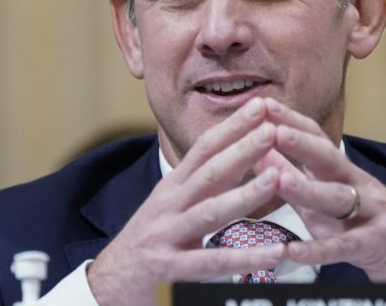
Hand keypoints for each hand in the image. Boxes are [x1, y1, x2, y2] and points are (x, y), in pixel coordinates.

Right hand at [87, 97, 286, 304]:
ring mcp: (167, 234)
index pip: (205, 148)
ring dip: (245, 194)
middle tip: (272, 129)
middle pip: (210, 172)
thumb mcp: (173, 203)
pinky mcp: (168, 267)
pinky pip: (211, 262)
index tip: (261, 105)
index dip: (232, 126)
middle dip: (242, 149)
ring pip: (210, 211)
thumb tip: (242, 156)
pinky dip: (245, 257)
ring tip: (277, 179)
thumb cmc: (150, 238)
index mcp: (174, 186)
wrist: (109, 280)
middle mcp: (169, 204)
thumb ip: (204, 183)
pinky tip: (274, 252)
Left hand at [264, 98, 385, 281]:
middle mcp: (357, 185)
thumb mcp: (331, 199)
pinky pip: (343, 247)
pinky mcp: (374, 246)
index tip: (262, 105)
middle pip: (329, 158)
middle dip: (299, 142)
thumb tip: (258, 154)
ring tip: (279, 180)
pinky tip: (293, 251)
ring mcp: (369, 214)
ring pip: (337, 198)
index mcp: (343, 172)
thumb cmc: (371, 224)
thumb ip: (295, 177)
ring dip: (307, 188)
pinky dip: (317, 250)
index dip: (291, 120)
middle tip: (271, 129)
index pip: (317, 138)